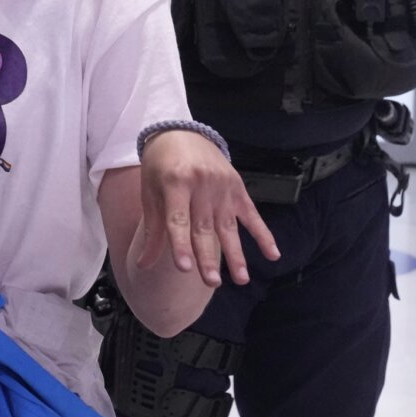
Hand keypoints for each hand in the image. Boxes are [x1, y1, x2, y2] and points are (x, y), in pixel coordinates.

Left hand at [132, 131, 279, 287]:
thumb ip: (153, 230)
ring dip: (236, 254)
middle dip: (208, 258)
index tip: (184, 268)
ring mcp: (223, 187)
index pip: (178, 220)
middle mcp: (202, 185)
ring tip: (241, 279)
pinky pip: (252, 215)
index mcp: (175, 182)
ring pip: (228, 227)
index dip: (180, 244)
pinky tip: (273, 254)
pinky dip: (263, 235)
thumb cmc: (160, 166)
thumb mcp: (150, 192)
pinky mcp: (238, 188)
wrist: (182, 133)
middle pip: (204, 227)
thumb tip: (142, 265)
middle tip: (210, 283)